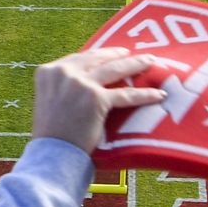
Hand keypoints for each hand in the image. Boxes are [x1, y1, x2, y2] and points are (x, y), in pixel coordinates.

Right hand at [31, 48, 164, 152]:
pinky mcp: (97, 99)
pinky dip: (145, 95)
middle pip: (98, 58)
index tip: (113, 53)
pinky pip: (126, 95)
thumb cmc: (51, 134)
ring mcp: (81, 84)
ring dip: (136, 64)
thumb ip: (64, 86)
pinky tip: (159, 94)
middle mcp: (64, 72)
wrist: (52, 153)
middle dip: (119, 55)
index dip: (99, 55)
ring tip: (150, 61)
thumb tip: (87, 81)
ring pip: (115, 69)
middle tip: (135, 54)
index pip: (80, 58)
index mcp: (48, 71)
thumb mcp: (49, 100)